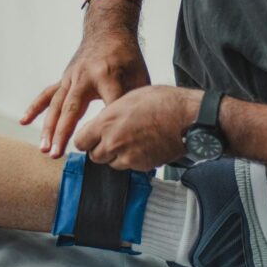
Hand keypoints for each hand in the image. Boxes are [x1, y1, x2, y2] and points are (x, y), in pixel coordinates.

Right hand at [20, 29, 149, 157]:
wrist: (108, 31)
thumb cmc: (126, 56)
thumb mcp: (139, 77)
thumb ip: (136, 102)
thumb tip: (136, 130)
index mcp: (107, 75)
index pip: (107, 103)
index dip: (108, 123)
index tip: (106, 144)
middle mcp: (84, 77)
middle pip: (72, 109)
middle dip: (64, 132)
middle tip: (58, 153)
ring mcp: (70, 78)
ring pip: (56, 106)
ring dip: (49, 128)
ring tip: (45, 149)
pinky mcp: (64, 80)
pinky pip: (47, 95)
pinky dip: (35, 108)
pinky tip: (24, 121)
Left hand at [74, 86, 203, 170]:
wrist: (187, 117)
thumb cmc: (163, 102)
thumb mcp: (129, 98)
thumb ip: (110, 115)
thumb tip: (102, 123)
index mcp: (106, 122)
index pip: (80, 142)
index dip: (86, 140)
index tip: (91, 138)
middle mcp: (113, 141)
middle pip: (94, 156)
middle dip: (101, 149)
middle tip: (113, 140)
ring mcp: (127, 156)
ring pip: (111, 164)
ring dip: (117, 156)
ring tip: (131, 141)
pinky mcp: (141, 166)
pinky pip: (129, 167)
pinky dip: (133, 161)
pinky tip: (143, 147)